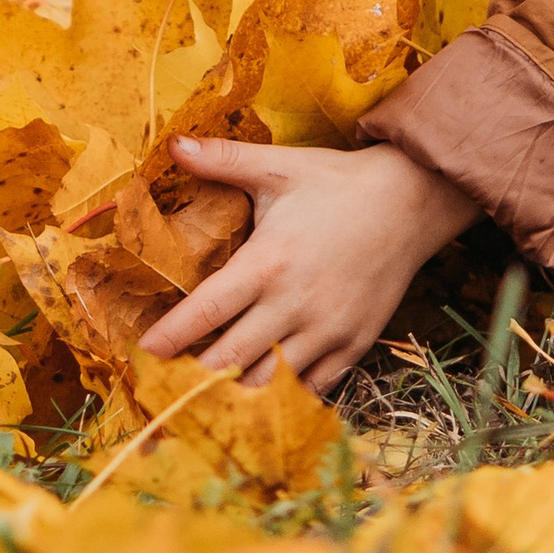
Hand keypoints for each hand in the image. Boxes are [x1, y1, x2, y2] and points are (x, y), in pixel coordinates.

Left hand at [137, 137, 479, 390]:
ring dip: (234, 398)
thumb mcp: (279, 167)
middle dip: (193, 381)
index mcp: (268, 262)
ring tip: (202, 408)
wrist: (412, 202)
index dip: (170, 339)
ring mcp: (326, 331)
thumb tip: (173, 144)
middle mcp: (294, 304)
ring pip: (269, 384)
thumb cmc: (337, 184)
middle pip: (231, 360)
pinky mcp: (353, 345)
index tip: (141, 356)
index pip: (207, 311)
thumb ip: (223, 159)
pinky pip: (312, 389)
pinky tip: (258, 409)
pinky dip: (282, 402)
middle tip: (160, 394)